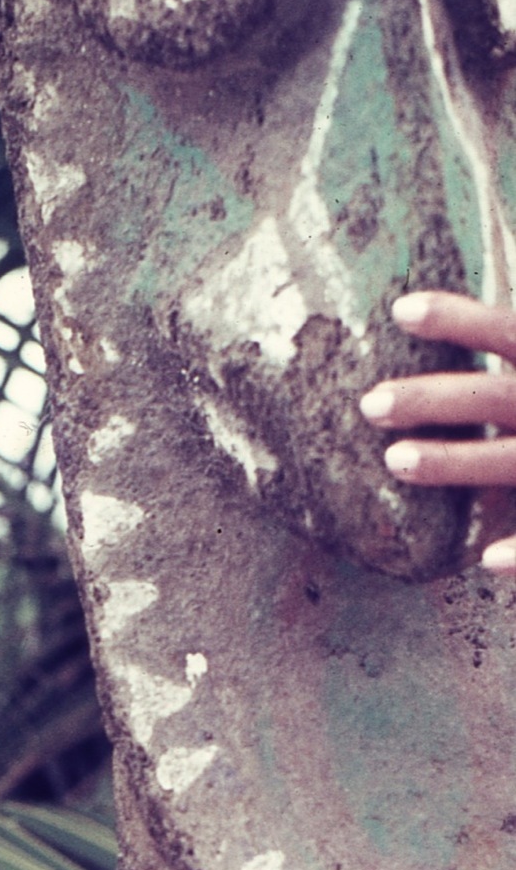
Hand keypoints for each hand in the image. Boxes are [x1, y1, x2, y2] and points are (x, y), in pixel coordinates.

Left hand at [360, 292, 515, 570]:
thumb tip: (429, 316)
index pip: (513, 334)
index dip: (462, 320)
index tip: (400, 308)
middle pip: (499, 397)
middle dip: (436, 398)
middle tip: (369, 403)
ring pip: (513, 461)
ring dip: (458, 461)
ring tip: (395, 459)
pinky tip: (485, 560)